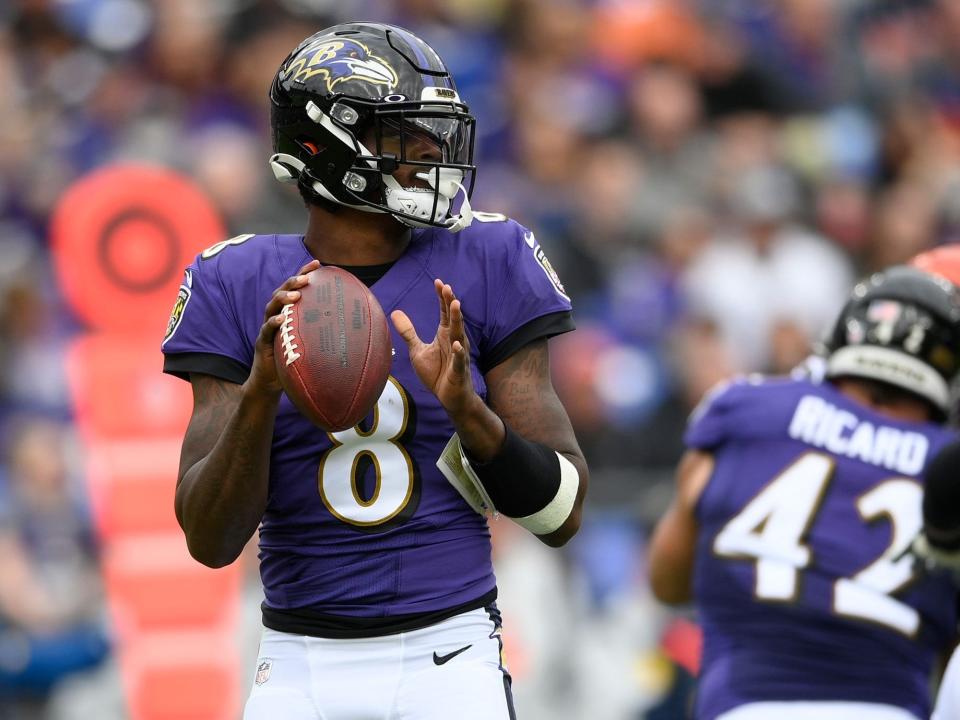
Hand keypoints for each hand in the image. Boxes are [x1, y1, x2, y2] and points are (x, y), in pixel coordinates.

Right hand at [247, 259, 320, 395]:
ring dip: (284, 298)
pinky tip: (281, 319)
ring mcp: (267, 327)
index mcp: (288, 312)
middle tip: (307, 278)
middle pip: (282, 292)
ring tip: (296, 295)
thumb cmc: (295, 359)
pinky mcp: (262, 342)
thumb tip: (360, 330)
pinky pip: (266, 329)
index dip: (304, 274)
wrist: (271, 381)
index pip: (295, 288)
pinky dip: (273, 323)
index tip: (318, 263)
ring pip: (272, 306)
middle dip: (294, 281)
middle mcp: (276, 315)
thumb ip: (326, 332)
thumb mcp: (312, 343)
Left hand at [392, 279, 477, 418]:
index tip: (438, 282)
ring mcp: (458, 355)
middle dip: (450, 303)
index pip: (444, 312)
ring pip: (458, 334)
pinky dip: (458, 353)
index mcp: (444, 335)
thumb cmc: (436, 372)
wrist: (450, 397)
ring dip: (457, 320)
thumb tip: (395, 312)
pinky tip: (456, 345)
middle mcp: (454, 341)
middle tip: (447, 287)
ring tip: (455, 305)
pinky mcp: (458, 371)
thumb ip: (408, 331)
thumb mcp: (417, 350)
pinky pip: (459, 360)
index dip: (442, 298)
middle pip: (453, 318)